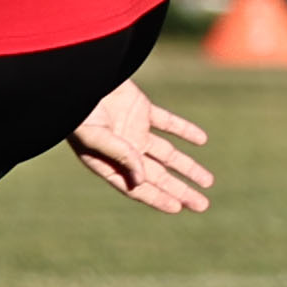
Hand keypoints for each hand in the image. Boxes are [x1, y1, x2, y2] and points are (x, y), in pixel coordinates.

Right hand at [67, 78, 211, 212]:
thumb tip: (141, 180)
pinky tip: (202, 140)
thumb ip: (120, 156)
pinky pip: (168, 123)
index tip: (177, 207)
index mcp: (107, 161)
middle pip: (156, 175)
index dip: (156, 198)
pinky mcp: (141, 110)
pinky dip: (185, 131)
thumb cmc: (79, 111)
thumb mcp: (95, 137)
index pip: (135, 186)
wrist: (81, 79)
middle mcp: (123, 150)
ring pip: (167, 154)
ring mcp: (134, 130)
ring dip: (188, 167)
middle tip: (201, 205)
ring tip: (208, 181)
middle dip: (179, 190)